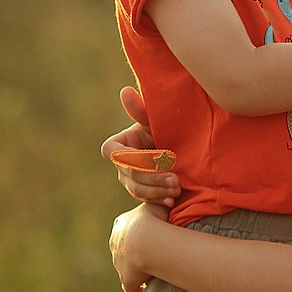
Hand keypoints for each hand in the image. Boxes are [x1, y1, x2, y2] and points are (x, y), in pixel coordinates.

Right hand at [101, 85, 180, 205]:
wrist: (179, 150)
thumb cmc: (165, 130)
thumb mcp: (155, 120)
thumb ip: (141, 110)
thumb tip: (125, 91)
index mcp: (119, 145)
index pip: (112, 152)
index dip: (133, 156)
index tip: (161, 156)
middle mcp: (120, 165)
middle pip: (129, 174)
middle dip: (152, 177)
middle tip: (175, 178)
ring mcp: (130, 181)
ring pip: (137, 189)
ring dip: (157, 190)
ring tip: (177, 188)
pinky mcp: (143, 194)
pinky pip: (146, 200)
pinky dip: (159, 200)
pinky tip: (173, 200)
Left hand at [109, 202, 169, 291]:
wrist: (146, 241)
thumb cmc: (154, 221)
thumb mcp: (159, 206)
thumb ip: (162, 203)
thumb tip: (171, 198)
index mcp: (121, 225)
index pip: (125, 228)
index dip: (136, 232)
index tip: (146, 235)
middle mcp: (115, 244)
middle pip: (123, 248)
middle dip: (133, 251)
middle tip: (150, 254)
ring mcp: (119, 262)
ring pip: (126, 266)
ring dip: (136, 269)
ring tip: (151, 272)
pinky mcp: (126, 277)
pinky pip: (129, 287)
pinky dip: (135, 290)